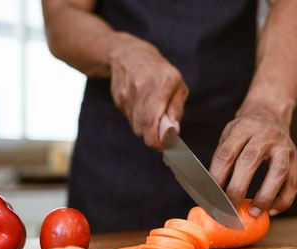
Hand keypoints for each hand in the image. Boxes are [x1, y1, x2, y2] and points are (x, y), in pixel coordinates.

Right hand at [108, 34, 188, 148]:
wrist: (129, 55)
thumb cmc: (159, 71)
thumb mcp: (178, 85)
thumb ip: (176, 109)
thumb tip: (174, 132)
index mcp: (161, 84)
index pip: (153, 120)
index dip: (158, 139)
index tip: (165, 146)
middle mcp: (142, 89)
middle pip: (143, 129)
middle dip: (154, 139)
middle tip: (163, 138)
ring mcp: (127, 95)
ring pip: (136, 127)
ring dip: (146, 129)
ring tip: (154, 118)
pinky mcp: (119, 101)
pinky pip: (130, 120)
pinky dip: (139, 121)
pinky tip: (143, 108)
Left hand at [209, 108, 296, 216]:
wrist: (270, 114)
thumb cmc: (245, 131)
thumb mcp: (229, 135)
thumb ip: (223, 158)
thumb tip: (211, 190)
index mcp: (243, 129)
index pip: (227, 154)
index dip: (217, 176)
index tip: (211, 196)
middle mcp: (265, 135)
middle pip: (250, 161)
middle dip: (238, 188)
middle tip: (229, 208)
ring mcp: (283, 147)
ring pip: (278, 172)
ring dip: (265, 196)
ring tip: (253, 212)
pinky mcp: (296, 160)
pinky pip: (293, 183)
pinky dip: (283, 200)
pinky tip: (271, 210)